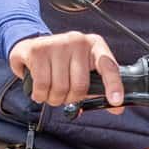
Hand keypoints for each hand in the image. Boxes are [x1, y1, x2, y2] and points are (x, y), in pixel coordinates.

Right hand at [8, 31, 123, 110]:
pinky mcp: (37, 50)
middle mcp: (78, 41)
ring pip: (60, 88)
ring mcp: (57, 43)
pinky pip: (42, 85)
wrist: (31, 49)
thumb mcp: (83, 71)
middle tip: (64, 96)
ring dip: (53, 99)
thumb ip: (99, 89)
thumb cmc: (63, 63)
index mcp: (95, 45)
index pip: (109, 66)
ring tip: (50, 91)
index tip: (115, 100)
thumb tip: (117, 108)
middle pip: (80, 86)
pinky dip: (40, 95)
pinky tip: (39, 91)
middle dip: (70, 99)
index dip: (113, 85)